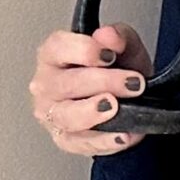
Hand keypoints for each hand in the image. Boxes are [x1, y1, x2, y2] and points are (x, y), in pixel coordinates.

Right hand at [29, 22, 154, 155]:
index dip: (84, 50)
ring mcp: (52, 113)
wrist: (127, 100)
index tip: (109, 55)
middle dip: (103, 82)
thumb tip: (110, 36)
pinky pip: (81, 143)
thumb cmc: (116, 70)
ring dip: (94, 112)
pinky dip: (104, 141)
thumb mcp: (124, 47)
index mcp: (54, 54)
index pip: (59, 47)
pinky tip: (121, 134)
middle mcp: (47, 84)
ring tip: (115, 107)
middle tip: (132, 83)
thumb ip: (119, 37)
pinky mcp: (64, 139)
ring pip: (67, 116)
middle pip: (66, 83)